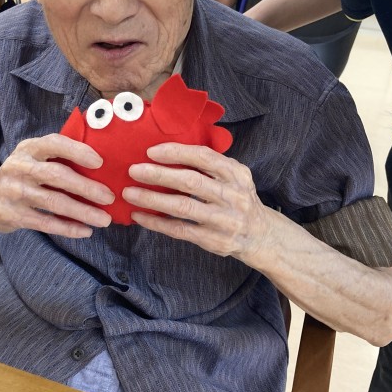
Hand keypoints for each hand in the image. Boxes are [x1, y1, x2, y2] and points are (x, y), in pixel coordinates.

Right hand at [0, 134, 113, 237]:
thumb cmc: (19, 176)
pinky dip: (67, 228)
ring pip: (54, 202)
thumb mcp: (30, 158)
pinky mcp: (13, 215)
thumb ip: (56, 157)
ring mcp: (14, 192)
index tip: (99, 162)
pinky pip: (45, 223)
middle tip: (109, 197)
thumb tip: (99, 165)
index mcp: (28, 149)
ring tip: (104, 219)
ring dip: (82, 211)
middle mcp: (19, 168)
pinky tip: (85, 231)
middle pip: (57, 176)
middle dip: (86, 187)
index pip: (54, 144)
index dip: (77, 151)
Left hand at [123, 143, 269, 258]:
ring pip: (183, 207)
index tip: (151, 151)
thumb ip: (210, 166)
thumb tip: (167, 152)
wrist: (262, 236)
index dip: (176, 152)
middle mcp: (233, 195)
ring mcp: (224, 220)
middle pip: (191, 181)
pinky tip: (139, 215)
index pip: (204, 157)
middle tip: (133, 170)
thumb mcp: (234, 177)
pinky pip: (180, 230)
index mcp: (236, 174)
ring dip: (153, 198)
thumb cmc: (237, 199)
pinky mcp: (214, 240)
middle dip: (159, 174)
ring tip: (130, 193)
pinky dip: (157, 222)